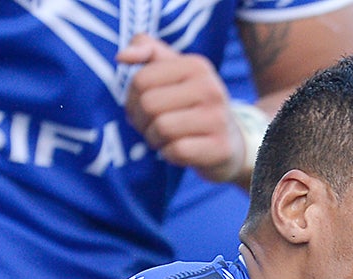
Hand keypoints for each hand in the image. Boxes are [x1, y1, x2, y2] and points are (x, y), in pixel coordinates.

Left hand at [118, 37, 246, 182]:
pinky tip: (177, 150)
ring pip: (161, 128)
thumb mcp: (173, 70)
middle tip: (151, 126)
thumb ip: (146, 51)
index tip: (142, 107)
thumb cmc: (192, 103)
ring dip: (153, 139)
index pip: (141, 80)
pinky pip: (176, 151)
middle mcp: (210, 88)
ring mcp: (217, 118)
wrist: (230, 140)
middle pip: (148, 104)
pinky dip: (169, 154)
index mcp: (196, 65)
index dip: (132, 98)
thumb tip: (121, 57)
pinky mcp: (219, 147)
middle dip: (141, 121)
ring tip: (164, 138)